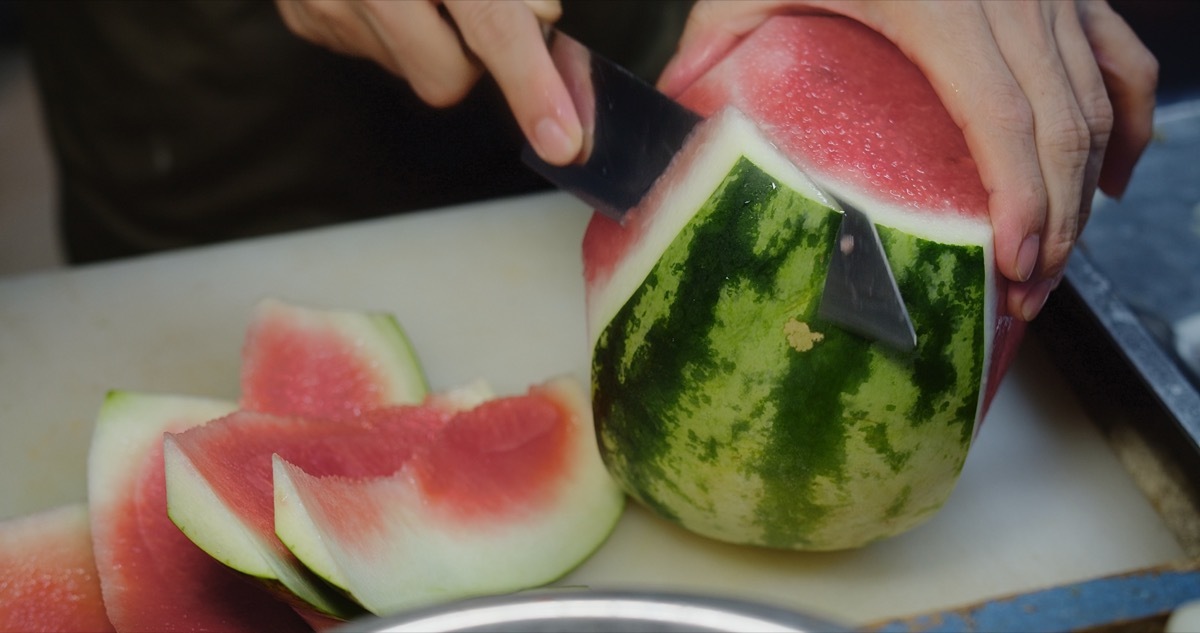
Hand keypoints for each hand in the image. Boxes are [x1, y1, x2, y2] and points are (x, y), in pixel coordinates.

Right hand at [275, 0, 582, 165]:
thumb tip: (539, 19)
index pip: (492, 27)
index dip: (532, 85)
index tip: (561, 138)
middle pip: (446, 78)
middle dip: (473, 55)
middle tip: (470, 4)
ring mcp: (325, 5)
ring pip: (410, 69)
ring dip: (431, 39)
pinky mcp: (304, 19)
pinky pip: (371, 51)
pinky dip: (392, 29)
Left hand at [659, 0, 1157, 320]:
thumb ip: (707, 49)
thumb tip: (670, 120)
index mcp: (938, 3)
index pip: (1001, 117)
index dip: (1022, 199)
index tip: (1015, 263)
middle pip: (1061, 125)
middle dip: (1057, 220)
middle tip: (1027, 294)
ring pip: (1097, 99)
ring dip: (1090, 188)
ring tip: (1053, 261)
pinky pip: (1120, 56)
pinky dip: (1128, 120)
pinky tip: (1112, 179)